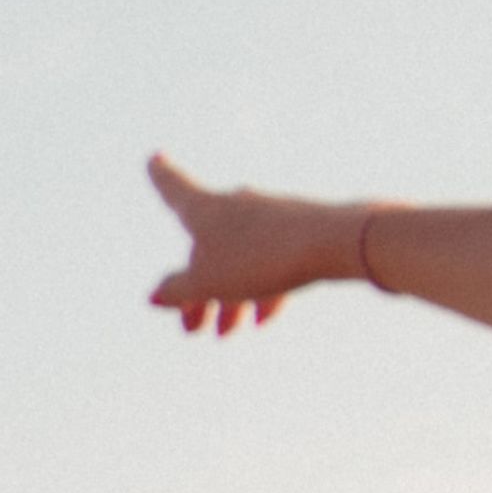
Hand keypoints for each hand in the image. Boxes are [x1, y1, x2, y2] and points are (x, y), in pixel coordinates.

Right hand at [145, 154, 371, 333]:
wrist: (336, 243)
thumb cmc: (261, 258)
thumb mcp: (207, 283)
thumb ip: (177, 291)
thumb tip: (155, 296)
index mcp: (205, 208)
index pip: (173, 187)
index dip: (160, 175)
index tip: (155, 157)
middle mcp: (235, 204)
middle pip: (204, 246)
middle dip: (196, 290)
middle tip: (190, 329)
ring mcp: (269, 216)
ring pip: (238, 259)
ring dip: (228, 297)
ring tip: (226, 334)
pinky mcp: (299, 230)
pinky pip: (270, 260)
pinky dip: (261, 288)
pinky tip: (263, 319)